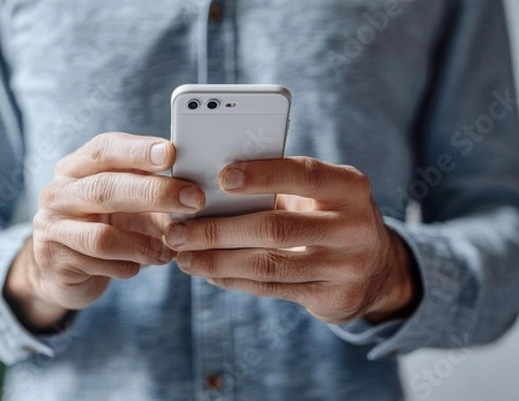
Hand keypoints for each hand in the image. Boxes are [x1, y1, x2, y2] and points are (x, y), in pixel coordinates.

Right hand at [4, 132, 205, 330]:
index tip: (171, 153)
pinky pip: (100, 265)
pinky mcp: (54, 261)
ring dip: (144, 245)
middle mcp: (59, 193)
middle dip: (154, 193)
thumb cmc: (108, 226)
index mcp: (77, 168)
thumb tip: (197, 193)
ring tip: (171, 250)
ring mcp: (52, 228)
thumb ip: (155, 195)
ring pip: (102, 237)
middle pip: (105, 189)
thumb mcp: (129, 205)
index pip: (104, 149)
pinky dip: (130, 265)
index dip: (137, 151)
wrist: (63, 269)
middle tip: (194, 200)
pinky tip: (144, 264)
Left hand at [165, 157, 418, 324]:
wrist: (377, 268)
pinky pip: (271, 289)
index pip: (303, 174)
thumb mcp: (321, 194)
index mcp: (349, 187)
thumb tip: (211, 186)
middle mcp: (353, 227)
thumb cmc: (330, 216)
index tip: (220, 177)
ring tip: (183, 256)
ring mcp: (345, 266)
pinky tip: (208, 272)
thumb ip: (280, 185)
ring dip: (217, 261)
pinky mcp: (332, 297)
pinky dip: (234, 280)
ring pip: (269, 264)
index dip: (262, 175)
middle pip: (276, 228)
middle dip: (218, 230)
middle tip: (177, 231)